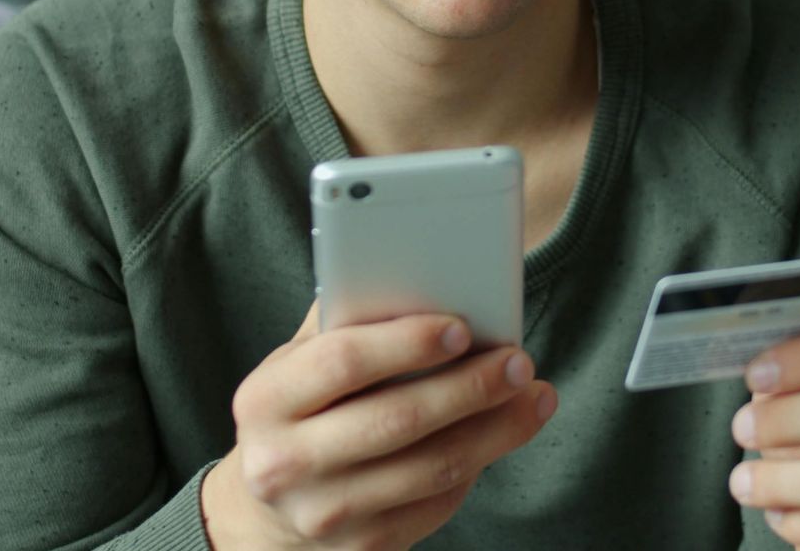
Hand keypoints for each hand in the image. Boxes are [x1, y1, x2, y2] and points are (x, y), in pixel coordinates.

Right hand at [201, 301, 557, 549]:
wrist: (267, 511)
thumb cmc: (299, 412)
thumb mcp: (299, 364)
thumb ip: (345, 320)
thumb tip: (423, 275)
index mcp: (265, 399)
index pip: (342, 361)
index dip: (406, 342)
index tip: (461, 327)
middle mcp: (284, 463)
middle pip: (397, 419)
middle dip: (470, 387)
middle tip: (518, 361)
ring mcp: (322, 513)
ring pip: (431, 469)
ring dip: (495, 430)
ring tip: (534, 396)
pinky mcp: (362, 547)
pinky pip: (437, 504)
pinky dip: (478, 465)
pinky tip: (501, 434)